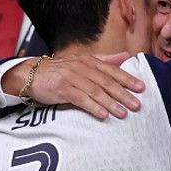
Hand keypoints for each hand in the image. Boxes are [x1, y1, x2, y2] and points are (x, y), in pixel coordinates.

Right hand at [2, 52, 144, 118]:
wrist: (30, 74)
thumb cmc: (58, 70)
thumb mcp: (81, 62)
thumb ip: (104, 60)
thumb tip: (125, 55)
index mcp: (88, 60)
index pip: (112, 70)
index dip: (127, 79)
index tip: (141, 87)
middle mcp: (81, 67)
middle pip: (106, 82)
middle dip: (123, 94)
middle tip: (136, 104)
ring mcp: (71, 77)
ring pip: (95, 91)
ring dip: (111, 103)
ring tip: (123, 113)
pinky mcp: (61, 89)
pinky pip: (80, 99)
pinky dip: (92, 107)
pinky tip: (103, 114)